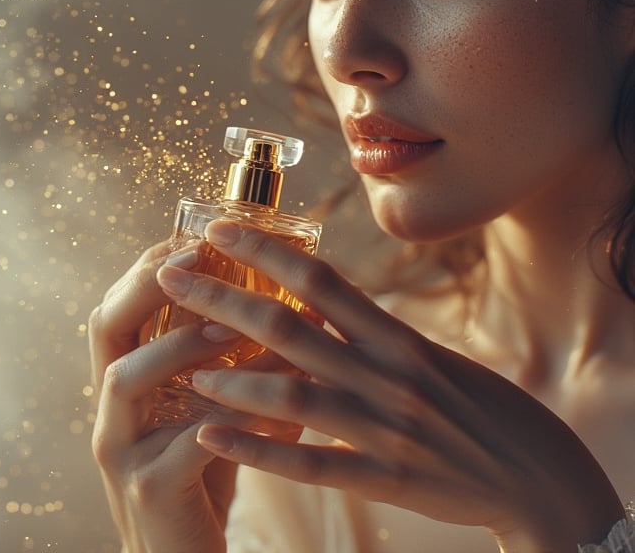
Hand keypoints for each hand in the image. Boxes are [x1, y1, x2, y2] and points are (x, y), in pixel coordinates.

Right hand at [89, 241, 294, 552]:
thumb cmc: (206, 464)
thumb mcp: (211, 402)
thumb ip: (234, 358)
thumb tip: (294, 303)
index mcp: (127, 377)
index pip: (121, 304)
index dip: (150, 265)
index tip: (192, 235)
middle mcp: (112, 406)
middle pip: (105, 326)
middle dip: (146, 283)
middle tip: (194, 257)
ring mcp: (122, 447)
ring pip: (126, 379)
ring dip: (179, 343)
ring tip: (226, 326)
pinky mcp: (149, 488)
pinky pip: (183, 443)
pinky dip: (225, 415)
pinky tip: (266, 402)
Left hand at [156, 221, 624, 552]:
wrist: (536, 474)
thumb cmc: (481, 405)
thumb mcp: (428, 354)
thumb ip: (371, 332)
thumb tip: (319, 303)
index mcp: (397, 337)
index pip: (320, 278)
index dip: (266, 250)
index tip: (220, 228)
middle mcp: (386, 373)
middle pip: (291, 326)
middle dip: (225, 298)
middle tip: (170, 275)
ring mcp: (383, 428)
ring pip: (294, 394)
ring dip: (231, 375)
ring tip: (179, 358)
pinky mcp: (384, 479)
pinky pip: (311, 464)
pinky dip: (257, 449)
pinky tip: (210, 436)